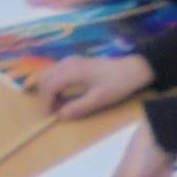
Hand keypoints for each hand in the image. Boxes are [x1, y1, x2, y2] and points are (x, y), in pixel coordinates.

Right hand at [31, 54, 152, 118]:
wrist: (131, 69)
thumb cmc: (116, 85)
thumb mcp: (98, 100)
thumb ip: (78, 108)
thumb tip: (61, 116)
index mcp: (72, 71)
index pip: (49, 86)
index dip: (46, 102)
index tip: (49, 115)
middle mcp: (67, 63)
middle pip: (45, 77)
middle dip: (45, 95)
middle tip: (54, 111)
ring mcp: (70, 61)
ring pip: (49, 73)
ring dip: (49, 89)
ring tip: (59, 104)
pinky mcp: (74, 62)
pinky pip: (57, 72)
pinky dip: (55, 83)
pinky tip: (64, 95)